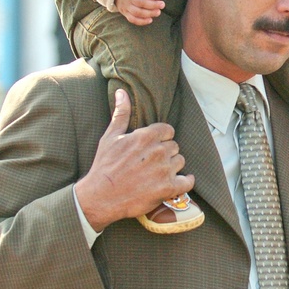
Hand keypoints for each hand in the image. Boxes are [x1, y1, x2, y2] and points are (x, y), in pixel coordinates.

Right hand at [74, 89, 194, 230]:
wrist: (100, 197)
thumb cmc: (104, 166)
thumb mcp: (110, 137)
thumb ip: (121, 114)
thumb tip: (122, 92)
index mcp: (146, 136)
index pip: (168, 131)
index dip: (161, 139)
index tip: (152, 147)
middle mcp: (158, 151)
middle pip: (175, 146)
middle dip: (166, 153)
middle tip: (152, 162)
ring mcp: (164, 170)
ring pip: (180, 162)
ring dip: (172, 168)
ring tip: (157, 174)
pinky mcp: (167, 188)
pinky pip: (188, 182)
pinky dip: (186, 181)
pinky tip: (179, 182)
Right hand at [116, 0, 164, 24]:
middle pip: (140, 2)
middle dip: (153, 5)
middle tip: (162, 5)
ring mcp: (126, 6)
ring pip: (137, 12)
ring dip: (149, 13)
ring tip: (158, 12)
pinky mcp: (125, 13)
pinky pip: (132, 19)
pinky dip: (141, 21)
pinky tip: (150, 20)